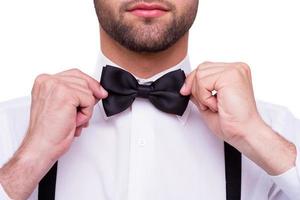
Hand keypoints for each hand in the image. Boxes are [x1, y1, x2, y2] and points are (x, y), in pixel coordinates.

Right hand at [24, 68, 107, 160]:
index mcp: (44, 81)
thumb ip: (74, 94)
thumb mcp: (60, 106)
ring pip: (88, 91)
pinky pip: (89, 100)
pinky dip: (86, 114)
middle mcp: (48, 81)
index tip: (99, 92)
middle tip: (83, 113)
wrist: (41, 146)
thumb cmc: (48, 132)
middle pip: (83, 80)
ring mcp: (57, 86)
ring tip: (72, 119)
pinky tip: (74, 121)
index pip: (75, 74)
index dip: (89, 84)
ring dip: (86, 109)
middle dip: (89, 97)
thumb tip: (96, 91)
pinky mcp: (66, 94)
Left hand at [180, 62, 295, 174]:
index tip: (186, 92)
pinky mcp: (230, 76)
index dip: (193, 81)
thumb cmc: (233, 122)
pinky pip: (203, 81)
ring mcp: (235, 70)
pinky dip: (205, 97)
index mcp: (234, 73)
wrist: (245, 132)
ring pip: (200, 74)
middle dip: (195, 88)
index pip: (205, 68)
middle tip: (206, 104)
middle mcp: (236, 69)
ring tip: (215, 105)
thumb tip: (186, 84)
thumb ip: (198, 91)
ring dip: (201, 94)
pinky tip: (217, 104)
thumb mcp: (208, 102)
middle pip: (201, 68)